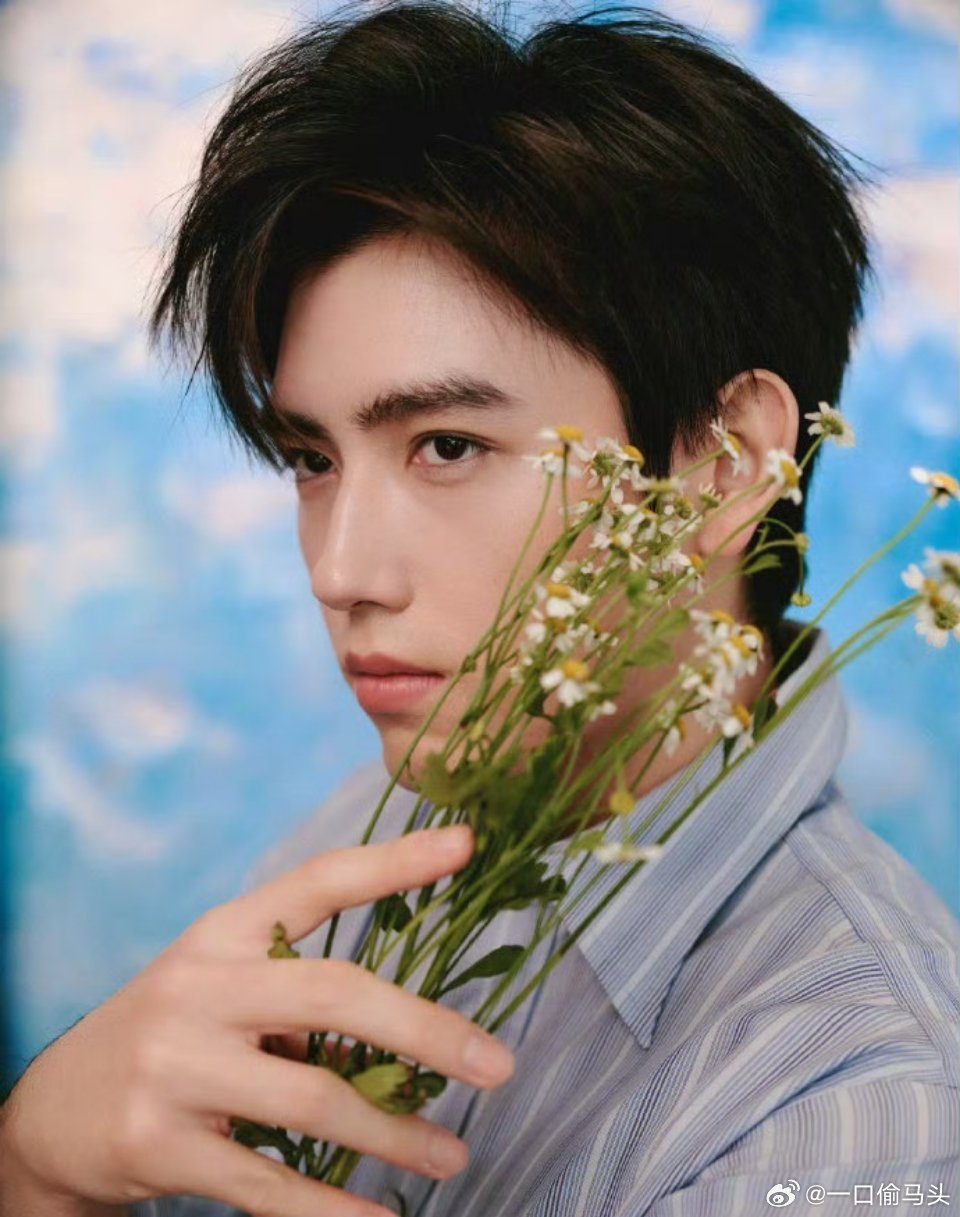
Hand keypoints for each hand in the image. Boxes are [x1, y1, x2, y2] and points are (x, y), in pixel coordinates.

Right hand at [0, 825, 513, 1216]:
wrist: (51, 1115)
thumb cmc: (168, 1036)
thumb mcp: (218, 990)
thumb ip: (296, 997)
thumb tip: (402, 1042)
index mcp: (221, 934)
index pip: (319, 882)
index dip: (395, 861)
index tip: (467, 844)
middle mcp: (200, 987)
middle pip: (333, 990)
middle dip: (425, 1029)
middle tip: (496, 1066)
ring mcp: (176, 1065)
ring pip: (314, 1095)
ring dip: (395, 1133)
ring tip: (453, 1156)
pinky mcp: (160, 1144)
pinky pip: (267, 1183)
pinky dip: (332, 1207)